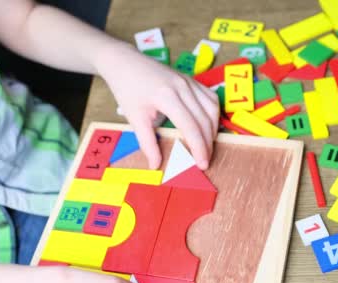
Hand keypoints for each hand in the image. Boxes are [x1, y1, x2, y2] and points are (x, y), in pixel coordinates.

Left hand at [97, 43, 219, 169]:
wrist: (125, 62)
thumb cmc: (127, 89)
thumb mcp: (134, 118)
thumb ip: (147, 142)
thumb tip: (155, 165)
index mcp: (167, 96)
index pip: (191, 126)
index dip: (199, 148)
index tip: (202, 164)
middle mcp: (183, 87)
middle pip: (205, 119)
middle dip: (208, 143)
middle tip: (205, 161)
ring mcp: (189, 82)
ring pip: (212, 108)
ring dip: (213, 129)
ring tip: (207, 146)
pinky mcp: (191, 80)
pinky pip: (210, 98)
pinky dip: (213, 114)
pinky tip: (208, 126)